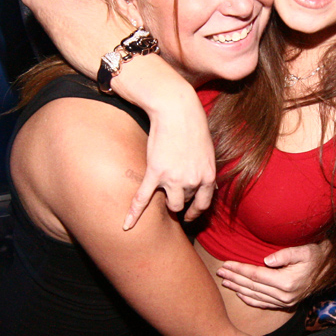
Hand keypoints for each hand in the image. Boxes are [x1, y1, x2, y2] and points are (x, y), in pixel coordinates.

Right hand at [123, 84, 215, 228]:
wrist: (177, 111)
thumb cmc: (193, 127)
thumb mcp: (207, 152)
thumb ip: (205, 170)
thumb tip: (208, 186)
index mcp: (207, 176)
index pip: (203, 204)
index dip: (195, 211)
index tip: (189, 215)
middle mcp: (192, 181)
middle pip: (184, 202)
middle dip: (179, 198)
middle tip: (172, 191)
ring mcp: (173, 179)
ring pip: (170, 204)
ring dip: (166, 200)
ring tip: (161, 194)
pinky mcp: (155, 172)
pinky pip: (143, 198)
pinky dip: (134, 213)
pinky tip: (127, 224)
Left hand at [217, 243, 325, 308]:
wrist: (330, 268)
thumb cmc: (315, 255)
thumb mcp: (304, 250)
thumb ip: (285, 255)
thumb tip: (267, 261)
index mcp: (286, 282)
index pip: (255, 275)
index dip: (239, 269)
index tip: (225, 263)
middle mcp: (284, 295)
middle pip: (252, 286)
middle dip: (234, 278)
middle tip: (219, 272)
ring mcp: (285, 302)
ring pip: (255, 296)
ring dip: (238, 288)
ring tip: (225, 281)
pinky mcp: (286, 305)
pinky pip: (263, 304)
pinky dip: (250, 299)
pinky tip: (239, 294)